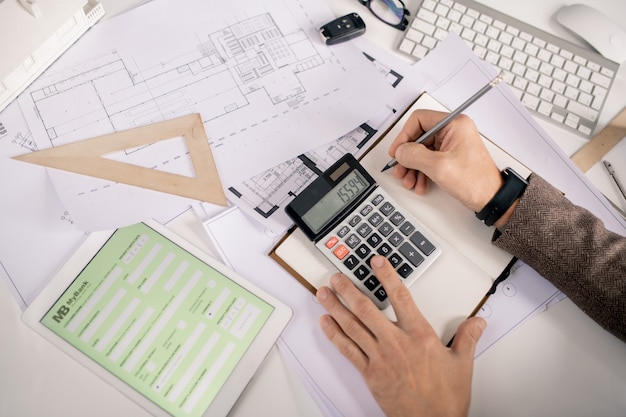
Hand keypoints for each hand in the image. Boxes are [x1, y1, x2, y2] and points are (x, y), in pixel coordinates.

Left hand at [316, 255, 485, 416]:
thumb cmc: (445, 397)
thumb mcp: (461, 364)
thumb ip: (467, 338)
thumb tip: (477, 322)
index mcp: (419, 335)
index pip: (400, 297)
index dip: (387, 276)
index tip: (376, 262)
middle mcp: (396, 343)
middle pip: (366, 308)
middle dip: (349, 289)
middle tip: (337, 276)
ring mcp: (380, 358)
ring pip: (352, 326)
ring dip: (335, 307)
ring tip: (324, 293)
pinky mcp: (369, 374)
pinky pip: (347, 349)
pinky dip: (334, 334)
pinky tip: (325, 322)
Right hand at [388, 110, 501, 213]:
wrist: (490, 198)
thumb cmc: (476, 181)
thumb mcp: (439, 167)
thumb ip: (415, 155)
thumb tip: (400, 151)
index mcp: (454, 124)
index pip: (419, 120)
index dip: (404, 136)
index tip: (397, 151)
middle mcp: (453, 131)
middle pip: (418, 137)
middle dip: (407, 155)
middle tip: (400, 168)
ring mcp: (451, 144)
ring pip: (421, 150)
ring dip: (412, 166)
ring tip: (409, 179)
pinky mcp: (450, 156)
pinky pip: (428, 160)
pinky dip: (421, 171)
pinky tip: (419, 182)